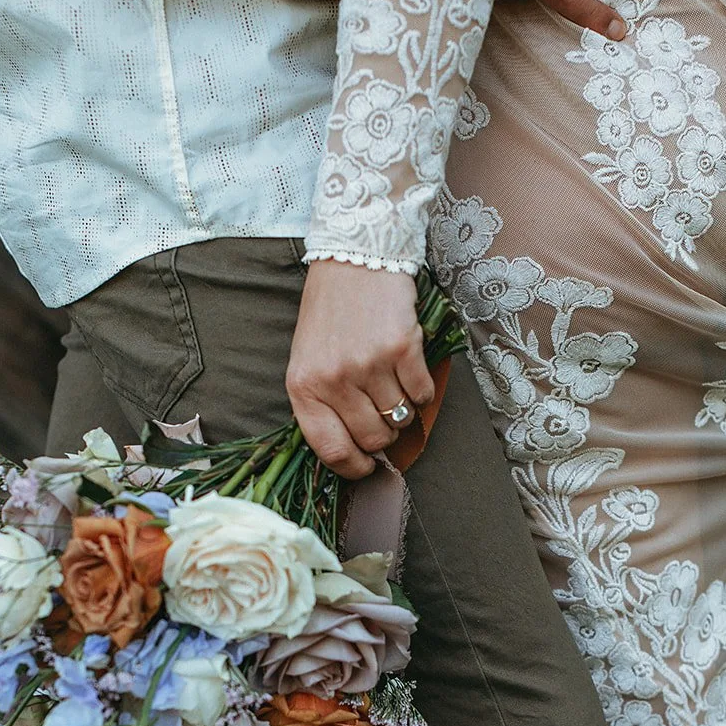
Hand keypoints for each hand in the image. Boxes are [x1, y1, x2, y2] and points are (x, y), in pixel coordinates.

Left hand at [286, 263, 434, 479]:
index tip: (366, 466)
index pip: (331, 450)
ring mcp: (368, 364)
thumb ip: (323, 404)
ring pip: (400, 419)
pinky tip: (409, 370)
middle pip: (373, 439)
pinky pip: (422, 395)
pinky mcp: (401, 349)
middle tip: (383, 414)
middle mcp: (334, 379)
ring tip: (394, 386)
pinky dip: (422, 389)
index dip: (354, 467)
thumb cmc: (330, 314)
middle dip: (384, 435)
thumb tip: (354, 450)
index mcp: (303, 387)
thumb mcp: (308, 360)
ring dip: (403, 410)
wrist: (354, 258)